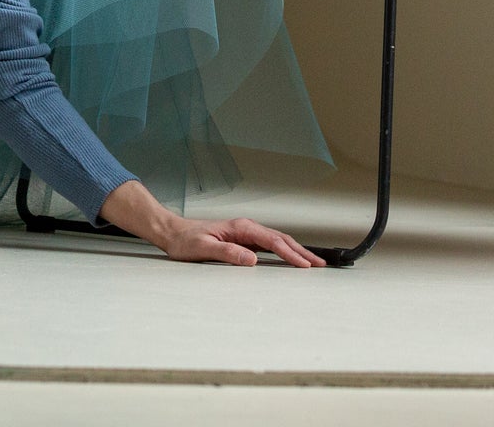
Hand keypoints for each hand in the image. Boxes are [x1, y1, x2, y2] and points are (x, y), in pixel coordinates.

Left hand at [152, 215, 325, 267]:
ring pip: (277, 241)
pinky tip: (291, 258)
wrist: (172, 232)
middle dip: (302, 252)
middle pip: (280, 239)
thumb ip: (227, 253)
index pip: (272, 241)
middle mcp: (245, 228)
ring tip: (313, 263)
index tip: (305, 265)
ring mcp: (245, 233)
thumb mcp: (203, 249)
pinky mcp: (243, 240)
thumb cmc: (185, 241)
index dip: (290, 254)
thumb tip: (252, 260)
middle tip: (320, 265)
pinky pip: (269, 245)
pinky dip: (284, 251)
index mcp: (240, 228)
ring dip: (296, 251)